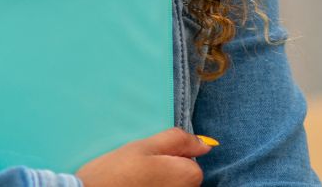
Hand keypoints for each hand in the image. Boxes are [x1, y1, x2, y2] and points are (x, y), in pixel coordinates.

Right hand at [76, 128, 213, 186]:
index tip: (147, 160)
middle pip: (182, 179)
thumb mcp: (145, 146)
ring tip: (132, 184)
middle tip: (137, 172)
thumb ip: (178, 140)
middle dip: (164, 173)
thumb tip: (206, 144)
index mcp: (189, 176)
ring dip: (156, 185)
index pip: (190, 162)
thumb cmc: (115, 172)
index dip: (168, 157)